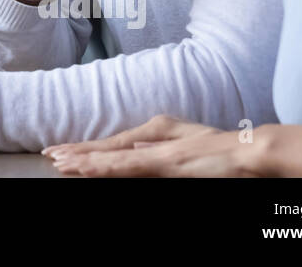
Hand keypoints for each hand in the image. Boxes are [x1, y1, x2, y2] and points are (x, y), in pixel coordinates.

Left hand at [45, 115, 268, 176]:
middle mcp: (152, 137)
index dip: (88, 150)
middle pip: (108, 149)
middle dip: (78, 154)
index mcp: (157, 133)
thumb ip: (157, 148)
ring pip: (112, 158)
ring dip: (85, 161)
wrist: (251, 151)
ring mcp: (158, 151)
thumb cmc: (223, 152)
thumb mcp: (183, 146)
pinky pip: (128, 166)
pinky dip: (105, 167)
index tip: (64, 152)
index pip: (115, 145)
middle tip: (51, 156)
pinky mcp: (165, 163)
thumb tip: (133, 149)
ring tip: (60, 162)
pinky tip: (87, 168)